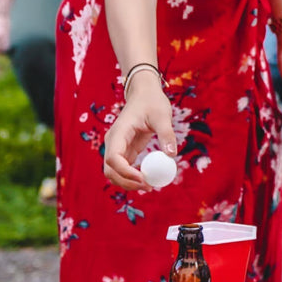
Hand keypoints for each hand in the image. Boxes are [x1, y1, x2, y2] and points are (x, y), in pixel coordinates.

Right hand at [103, 75, 176, 190]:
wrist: (145, 93)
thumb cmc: (152, 101)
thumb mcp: (162, 115)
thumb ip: (166, 134)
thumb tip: (171, 155)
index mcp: (118, 132)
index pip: (113, 158)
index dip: (125, 172)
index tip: (144, 179)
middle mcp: (113, 142)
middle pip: (110, 170)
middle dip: (126, 182)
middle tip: (149, 187)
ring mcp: (117, 148)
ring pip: (115, 173)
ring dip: (128, 183)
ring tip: (150, 185)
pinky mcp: (125, 151)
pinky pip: (125, 169)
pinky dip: (133, 177)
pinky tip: (149, 178)